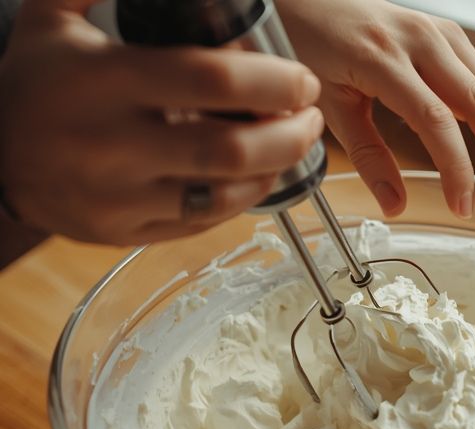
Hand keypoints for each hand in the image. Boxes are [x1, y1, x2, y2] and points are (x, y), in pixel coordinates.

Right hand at [0, 0, 323, 244]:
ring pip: (223, 195)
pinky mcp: (127, 233)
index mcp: (100, 81)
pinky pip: (203, 222)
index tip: (300, 80)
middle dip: (289, 135)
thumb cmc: (37, 83)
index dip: (271, 81)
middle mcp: (111, 145)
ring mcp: (120, 197)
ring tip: (292, 146)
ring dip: (274, 170)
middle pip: (228, 149)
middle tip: (310, 119)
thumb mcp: (53, 17)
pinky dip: (242, 200)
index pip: (208, 79)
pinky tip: (256, 176)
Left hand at [276, 0, 474, 217]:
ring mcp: (443, 34)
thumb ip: (367, 157)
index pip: (434, 121)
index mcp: (385, 58)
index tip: (463, 206)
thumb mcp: (330, 105)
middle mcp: (423, 40)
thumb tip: (395, 206)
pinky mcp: (452, 36)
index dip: (456, 168)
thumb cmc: (314, 47)